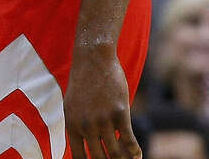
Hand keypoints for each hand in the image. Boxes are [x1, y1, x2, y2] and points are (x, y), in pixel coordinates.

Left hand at [64, 44, 140, 158]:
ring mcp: (103, 120)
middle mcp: (86, 125)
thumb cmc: (84, 83)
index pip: (79, 156)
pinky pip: (129, 141)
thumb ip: (78, 125)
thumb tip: (86, 145)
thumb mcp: (72, 105)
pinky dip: (135, 152)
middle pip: (99, 158)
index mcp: (72, 124)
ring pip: (115, 153)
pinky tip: (137, 155)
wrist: (93, 60)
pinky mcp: (120, 113)